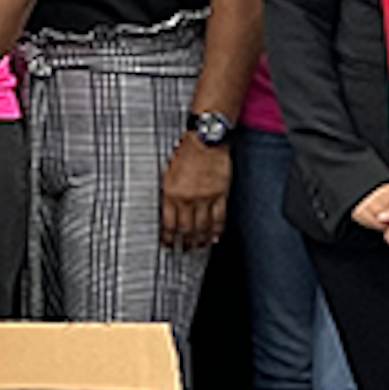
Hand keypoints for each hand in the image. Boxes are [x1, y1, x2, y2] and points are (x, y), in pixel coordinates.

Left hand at [159, 134, 229, 250]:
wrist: (205, 139)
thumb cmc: (186, 151)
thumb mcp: (168, 172)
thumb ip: (168, 192)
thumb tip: (167, 210)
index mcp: (171, 192)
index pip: (168, 223)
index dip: (168, 237)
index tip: (168, 244)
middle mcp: (187, 198)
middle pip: (186, 228)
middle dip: (184, 242)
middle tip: (184, 250)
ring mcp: (205, 197)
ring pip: (202, 227)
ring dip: (200, 239)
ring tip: (198, 246)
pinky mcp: (221, 194)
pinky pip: (219, 218)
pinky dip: (216, 230)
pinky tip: (214, 237)